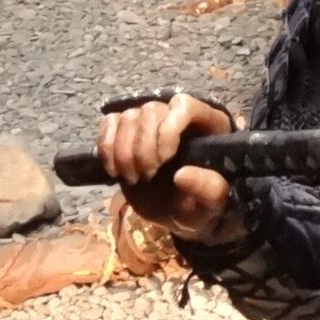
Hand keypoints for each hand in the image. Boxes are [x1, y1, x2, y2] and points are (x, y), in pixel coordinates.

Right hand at [95, 93, 236, 243]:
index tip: (164, 160)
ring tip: (132, 178)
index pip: (183, 105)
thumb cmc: (202, 204)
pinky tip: (114, 171)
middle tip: (145, 177)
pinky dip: (106, 146)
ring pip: (128, 116)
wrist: (179, 214)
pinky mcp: (127, 134)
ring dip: (123, 151)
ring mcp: (151, 124)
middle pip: (151, 110)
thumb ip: (208, 189)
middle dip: (142, 148)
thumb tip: (182, 175)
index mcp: (209, 124)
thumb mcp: (213, 203)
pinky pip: (110, 123)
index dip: (168, 129)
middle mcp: (178, 116)